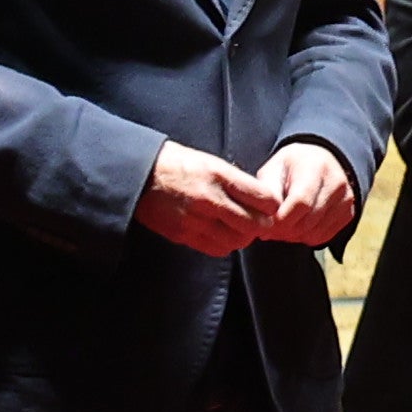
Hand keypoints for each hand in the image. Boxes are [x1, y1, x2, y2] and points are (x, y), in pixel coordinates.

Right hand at [136, 143, 276, 256]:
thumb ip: (236, 181)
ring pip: (237, 240)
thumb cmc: (178, 165)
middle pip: (254, 224)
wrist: (139, 175)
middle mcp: (209, 198)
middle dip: (261, 225)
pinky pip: (216, 248)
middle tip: (258, 221)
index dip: (272, 205)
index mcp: (219, 175)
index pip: (264, 198)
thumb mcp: (211, 162)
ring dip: (243, 237)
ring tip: (238, 229)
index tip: (270, 206)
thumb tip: (262, 199)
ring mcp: (195, 219)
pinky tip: (221, 234)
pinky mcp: (182, 234)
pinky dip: (224, 244)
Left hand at [249, 142, 359, 249]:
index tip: (266, 223)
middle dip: (284, 230)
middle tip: (270, 229)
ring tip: (283, 226)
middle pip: (308, 221)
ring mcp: (346, 200)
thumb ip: (268, 194)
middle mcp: (336, 183)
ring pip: (315, 233)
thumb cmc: (290, 168)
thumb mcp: (273, 171)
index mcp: (315, 167)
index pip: (301, 203)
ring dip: (294, 236)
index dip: (280, 219)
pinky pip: (324, 236)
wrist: (318, 161)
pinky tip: (297, 226)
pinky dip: (306, 237)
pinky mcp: (349, 213)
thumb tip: (265, 223)